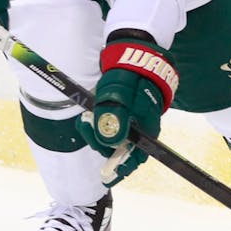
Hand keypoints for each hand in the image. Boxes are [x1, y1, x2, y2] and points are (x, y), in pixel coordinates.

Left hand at [76, 36, 178, 183]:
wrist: (135, 53)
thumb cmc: (131, 74)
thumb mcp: (120, 96)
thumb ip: (114, 118)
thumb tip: (110, 142)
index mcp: (146, 127)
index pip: (136, 156)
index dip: (121, 169)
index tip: (107, 178)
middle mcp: (141, 128)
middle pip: (121, 149)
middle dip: (101, 144)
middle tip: (84, 125)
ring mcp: (133, 121)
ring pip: (114, 138)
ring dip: (97, 133)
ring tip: (85, 119)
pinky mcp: (125, 113)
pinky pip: (111, 127)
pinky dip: (98, 125)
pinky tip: (89, 116)